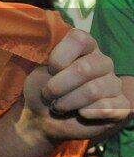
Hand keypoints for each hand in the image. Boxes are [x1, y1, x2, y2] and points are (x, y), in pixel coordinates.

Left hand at [21, 29, 130, 143]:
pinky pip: (108, 108)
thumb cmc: (40, 88)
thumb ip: (46, 51)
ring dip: (67, 102)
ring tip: (59, 106)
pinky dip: (86, 113)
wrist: (42, 117)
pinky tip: (80, 113)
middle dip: (58, 86)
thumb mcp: (36, 67)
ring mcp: (113, 84)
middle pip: (85, 68)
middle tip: (48, 94)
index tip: (49, 70)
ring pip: (93, 91)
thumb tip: (47, 44)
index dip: (58, 57)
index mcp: (84, 46)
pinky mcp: (121, 106)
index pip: (78, 39)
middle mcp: (102, 62)